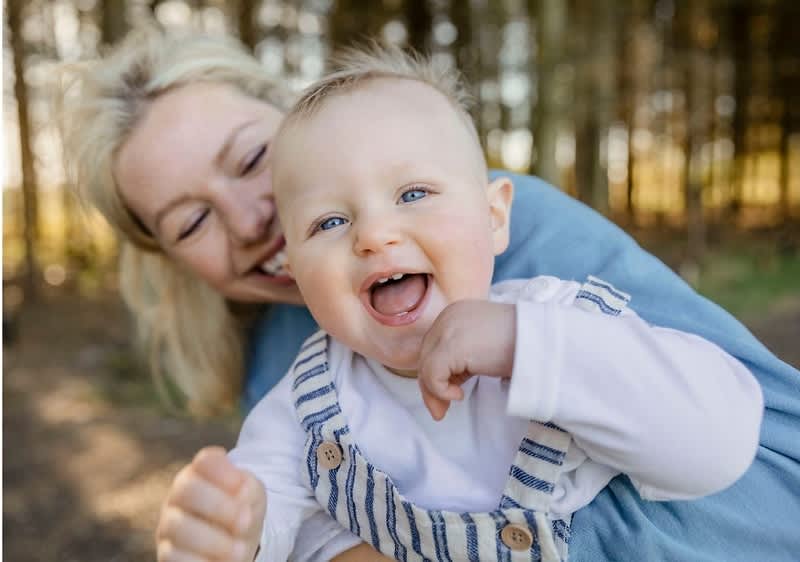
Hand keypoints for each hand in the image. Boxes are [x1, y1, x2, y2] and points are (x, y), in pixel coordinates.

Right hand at [156, 446, 265, 561]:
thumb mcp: (253, 497)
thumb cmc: (243, 514)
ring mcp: (169, 526)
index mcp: (202, 474)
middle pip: (187, 489)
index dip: (223, 471)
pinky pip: (174, 557)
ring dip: (214, 540)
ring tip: (239, 550)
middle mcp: (179, 496)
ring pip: (178, 526)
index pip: (206, 461)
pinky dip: (202, 561)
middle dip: (219, 505)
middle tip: (245, 521)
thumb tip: (239, 496)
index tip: (241, 484)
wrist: (236, 548)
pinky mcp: (167, 555)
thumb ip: (248, 489)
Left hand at [418, 300, 515, 419]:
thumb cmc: (523, 346)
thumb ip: (463, 360)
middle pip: (426, 356)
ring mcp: (448, 329)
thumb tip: (446, 387)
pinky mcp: (452, 346)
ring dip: (434, 392)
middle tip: (442, 410)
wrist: (543, 340)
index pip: (433, 346)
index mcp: (457, 312)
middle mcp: (448, 316)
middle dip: (431, 386)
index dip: (436, 373)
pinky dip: (440, 391)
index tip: (449, 394)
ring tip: (451, 405)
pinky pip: (431, 375)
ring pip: (426, 367)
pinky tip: (459, 396)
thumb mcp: (485, 348)